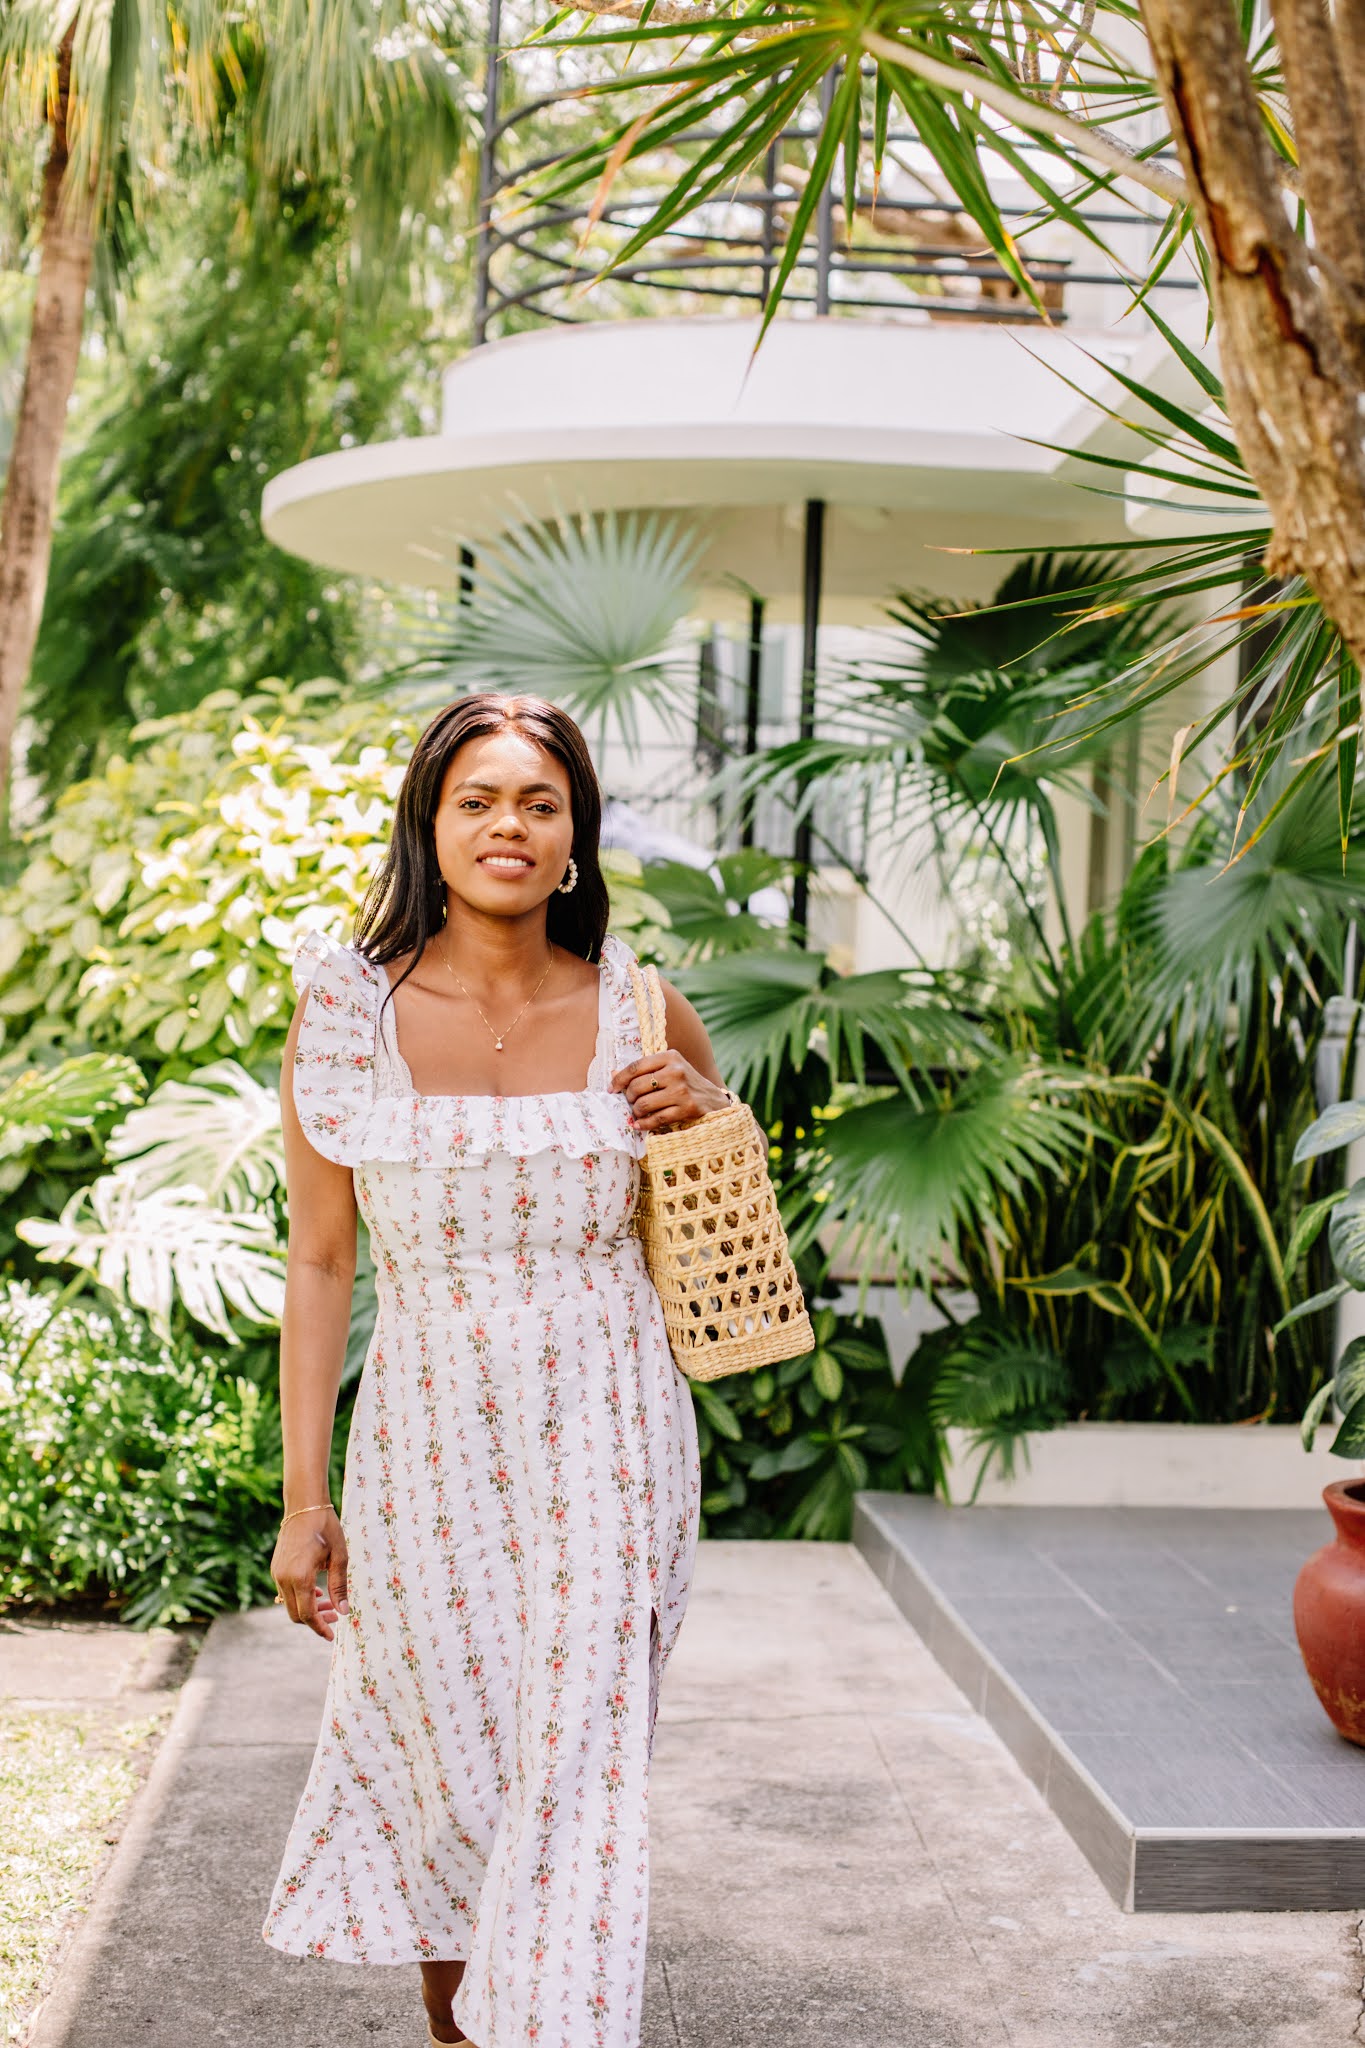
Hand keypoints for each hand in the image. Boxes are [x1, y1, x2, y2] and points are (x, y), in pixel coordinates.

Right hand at [271, 1507, 348, 1640]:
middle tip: (336, 1615)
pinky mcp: (276, 1567)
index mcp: (300, 1577)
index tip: (331, 1636)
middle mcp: (284, 1578)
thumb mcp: (339, 1557)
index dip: (319, 1628)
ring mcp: (277, 1573)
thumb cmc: (325, 1528)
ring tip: (329, 1602)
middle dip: (316, 1620)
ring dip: (308, 1608)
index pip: (307, 1614)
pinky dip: (300, 1596)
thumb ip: (339, 1586)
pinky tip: (316, 1590)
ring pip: (290, 1603)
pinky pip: (286, 1591)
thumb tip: (344, 1612)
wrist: (304, 1506)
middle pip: (296, 1614)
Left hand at [610, 1050, 731, 1131]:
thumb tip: (613, 1073)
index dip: (619, 1079)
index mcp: (670, 1057)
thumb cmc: (686, 1084)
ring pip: (644, 1104)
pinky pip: (656, 1119)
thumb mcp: (668, 1070)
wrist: (715, 1100)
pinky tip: (640, 1125)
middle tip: (631, 1102)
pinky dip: (644, 1124)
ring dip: (637, 1112)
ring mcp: (681, 1090)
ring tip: (639, 1113)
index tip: (612, 1089)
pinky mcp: (686, 1108)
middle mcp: (676, 1071)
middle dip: (629, 1098)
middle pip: (637, 1086)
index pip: (636, 1067)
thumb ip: (643, 1070)